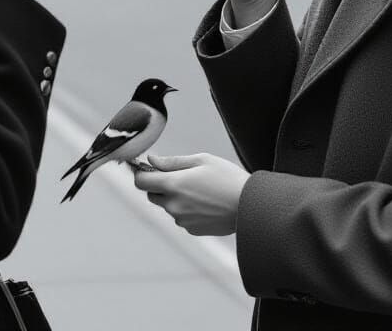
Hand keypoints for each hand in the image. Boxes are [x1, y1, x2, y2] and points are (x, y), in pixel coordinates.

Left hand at [133, 153, 248, 235]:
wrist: (250, 206)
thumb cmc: (227, 178)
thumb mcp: (201, 160)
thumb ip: (172, 162)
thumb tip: (150, 161)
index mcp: (173, 185)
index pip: (140, 182)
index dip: (141, 173)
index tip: (148, 168)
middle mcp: (174, 205)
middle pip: (152, 195)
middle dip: (159, 186)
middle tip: (180, 176)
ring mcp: (182, 220)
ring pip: (168, 207)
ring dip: (175, 198)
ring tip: (199, 189)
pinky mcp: (192, 230)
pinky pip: (181, 217)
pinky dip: (186, 210)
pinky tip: (205, 203)